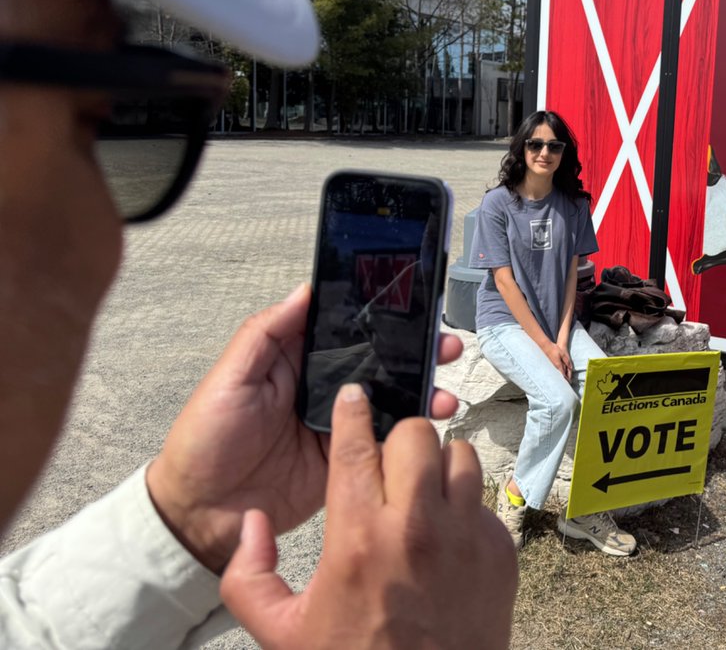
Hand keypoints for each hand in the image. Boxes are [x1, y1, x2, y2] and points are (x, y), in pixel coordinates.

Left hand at [146, 284, 464, 572]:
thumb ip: (266, 333)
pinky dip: (411, 434)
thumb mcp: (230, 379)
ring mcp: (339, 426)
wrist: (199, 516)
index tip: (413, 305)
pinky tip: (430, 426)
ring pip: (391, 399)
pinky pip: (385, 442)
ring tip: (445, 390)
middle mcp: (323, 389)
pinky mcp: (348, 461)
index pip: (345, 329)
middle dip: (415, 351)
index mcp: (296, 361)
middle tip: (444, 346)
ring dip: (422, 390)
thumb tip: (304, 290)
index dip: (380, 316)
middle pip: (379, 362)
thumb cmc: (204, 442)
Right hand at [221, 385, 516, 648]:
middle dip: (399, 440)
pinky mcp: (500, 552)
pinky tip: (446, 535)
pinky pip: (485, 502)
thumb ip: (248, 575)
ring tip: (423, 493)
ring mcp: (465, 538)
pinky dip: (465, 508)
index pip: (357, 445)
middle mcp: (416, 529)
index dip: (352, 412)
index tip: (354, 397)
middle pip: (416, 435)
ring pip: (461, 457)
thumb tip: (253, 522)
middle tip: (389, 462)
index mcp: (358, 539)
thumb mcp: (280, 632)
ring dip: (440, 467)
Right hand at [541, 338, 571, 380]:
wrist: (545, 346)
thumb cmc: (554, 349)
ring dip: (561, 375)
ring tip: (564, 379)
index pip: (563, 374)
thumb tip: (570, 367)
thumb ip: (567, 361)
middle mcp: (554, 366)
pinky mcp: (550, 362)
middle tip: (567, 383)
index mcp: (558, 364)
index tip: (569, 382)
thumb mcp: (562, 354)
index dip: (566, 378)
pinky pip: (555, 369)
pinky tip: (559, 372)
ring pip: (557, 372)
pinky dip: (558, 371)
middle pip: (560, 374)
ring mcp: (552, 365)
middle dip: (564, 379)